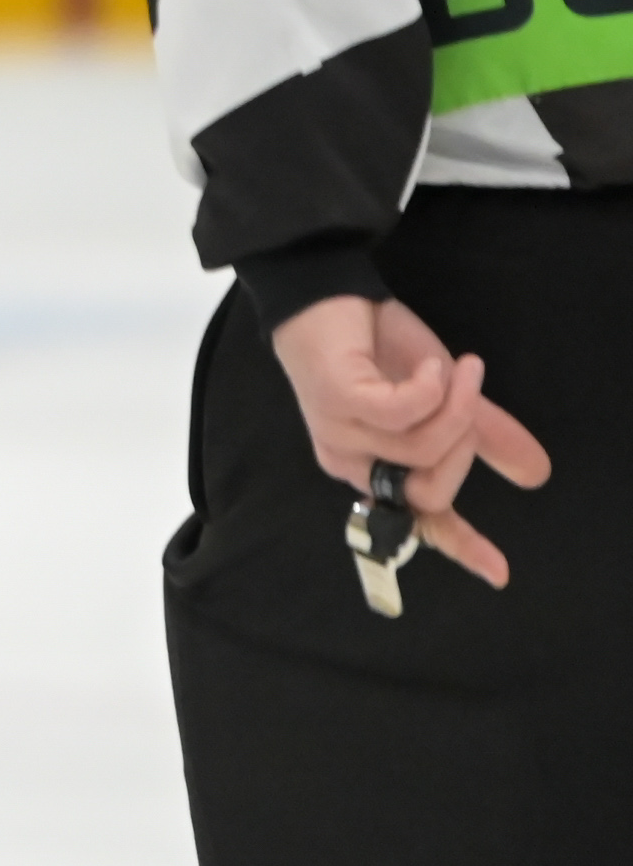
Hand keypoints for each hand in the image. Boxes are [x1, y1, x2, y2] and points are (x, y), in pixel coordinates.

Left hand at [269, 292, 554, 590]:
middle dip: (466, 448)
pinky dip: (433, 389)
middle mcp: (350, 461)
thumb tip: (535, 473)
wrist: (330, 292)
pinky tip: (433, 366)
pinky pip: (404, 414)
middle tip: (468, 395)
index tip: (500, 573)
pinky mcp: (336, 402)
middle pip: (431, 492)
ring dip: (458, 407)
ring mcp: (339, 434)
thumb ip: (482, 434)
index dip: (460, 545)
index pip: (417, 520)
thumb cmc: (378, 346)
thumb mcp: (445, 395)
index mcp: (373, 467)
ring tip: (462, 369)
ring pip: (424, 451)